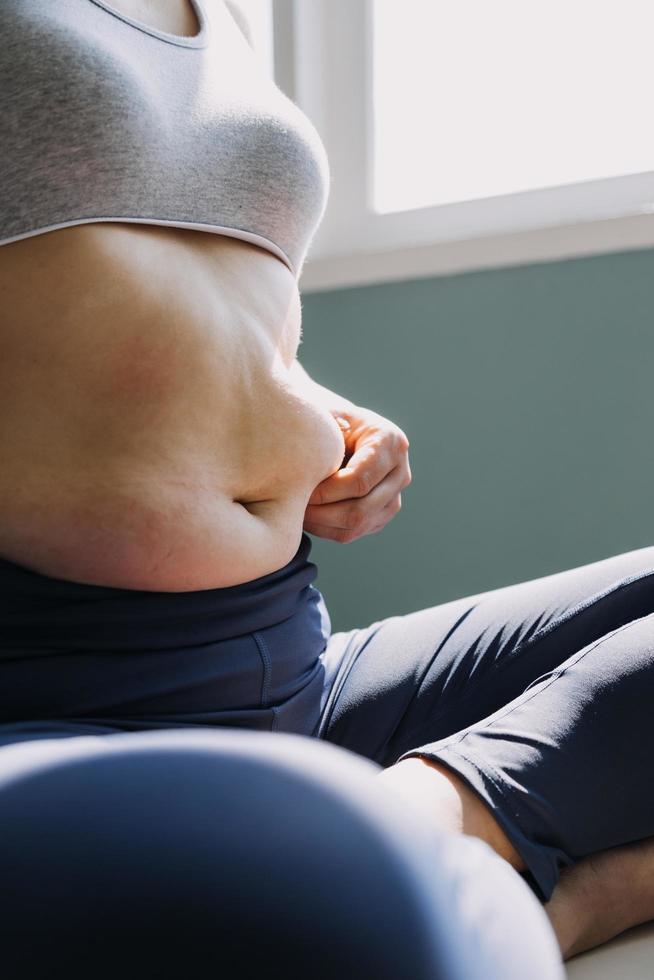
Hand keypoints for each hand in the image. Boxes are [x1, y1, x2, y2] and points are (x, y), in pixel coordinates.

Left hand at [303, 405, 410, 542]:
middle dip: (321, 513)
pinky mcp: (382, 513)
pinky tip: (306, 516)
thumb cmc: (327, 417)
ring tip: (294, 512)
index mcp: (390, 442)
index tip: (297, 488)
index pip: (359, 481)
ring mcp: (394, 496)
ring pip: (357, 526)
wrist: (338, 423)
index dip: (325, 491)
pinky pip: (354, 532)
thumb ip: (321, 441)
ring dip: (321, 524)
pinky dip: (325, 529)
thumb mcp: (325, 417)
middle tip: (291, 507)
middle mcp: (400, 471)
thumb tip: (306, 472)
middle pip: (361, 510)